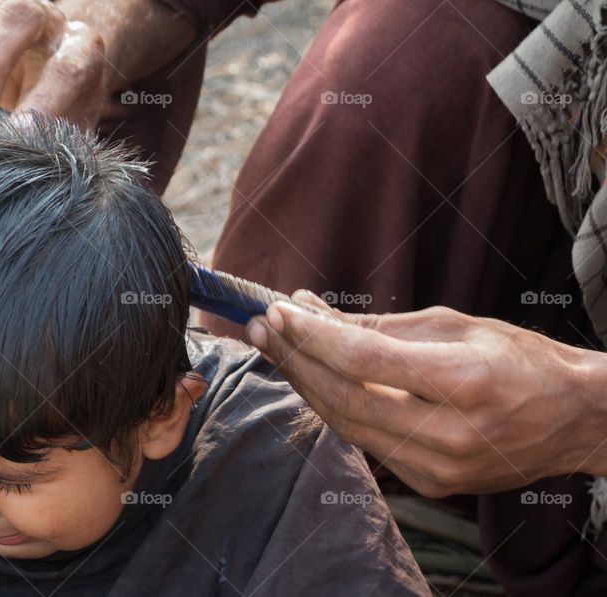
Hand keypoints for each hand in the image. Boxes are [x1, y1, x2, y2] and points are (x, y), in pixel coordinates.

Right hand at [0, 0, 107, 126]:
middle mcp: (50, 19)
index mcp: (82, 49)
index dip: (44, 99)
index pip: (67, 69)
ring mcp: (15, 3)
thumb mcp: (70, 123)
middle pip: (20, 19)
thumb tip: (36, 164)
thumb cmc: (61, 104)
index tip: (17, 133)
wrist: (50, 69)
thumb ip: (58, 138)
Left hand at [246, 291, 606, 497]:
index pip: (365, 360)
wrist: (572, 420)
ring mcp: (438, 470)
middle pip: (344, 397)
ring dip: (304, 383)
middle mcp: (450, 436)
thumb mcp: (454, 325)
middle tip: (261, 326)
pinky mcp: (428, 485)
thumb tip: (308, 309)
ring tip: (275, 347)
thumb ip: (377, 326)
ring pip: (345, 424)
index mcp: (465, 384)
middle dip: (294, 359)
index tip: (278, 311)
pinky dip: (333, 406)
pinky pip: (364, 441)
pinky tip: (311, 377)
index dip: (313, 336)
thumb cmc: (519, 360)